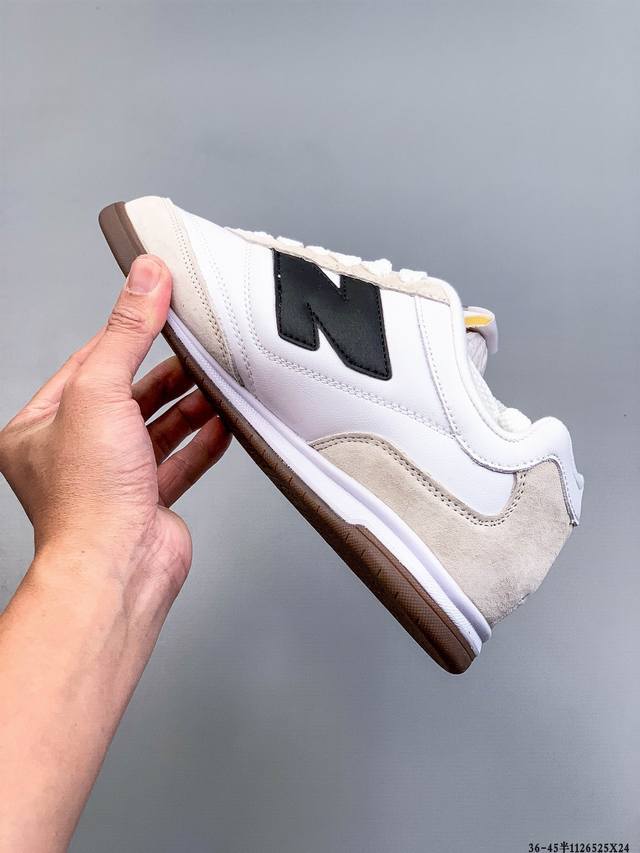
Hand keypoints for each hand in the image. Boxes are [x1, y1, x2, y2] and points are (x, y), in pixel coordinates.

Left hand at [0, 254, 229, 613]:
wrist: (117, 568)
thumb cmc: (87, 497)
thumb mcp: (101, 391)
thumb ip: (127, 332)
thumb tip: (145, 277)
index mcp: (39, 427)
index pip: (88, 363)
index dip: (126, 332)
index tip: (159, 304)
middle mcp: (72, 453)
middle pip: (126, 396)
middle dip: (166, 372)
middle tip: (198, 346)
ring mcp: (111, 479)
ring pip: (155, 429)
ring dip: (190, 406)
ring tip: (219, 383)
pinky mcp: (147, 502)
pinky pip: (179, 462)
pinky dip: (203, 442)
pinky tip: (225, 424)